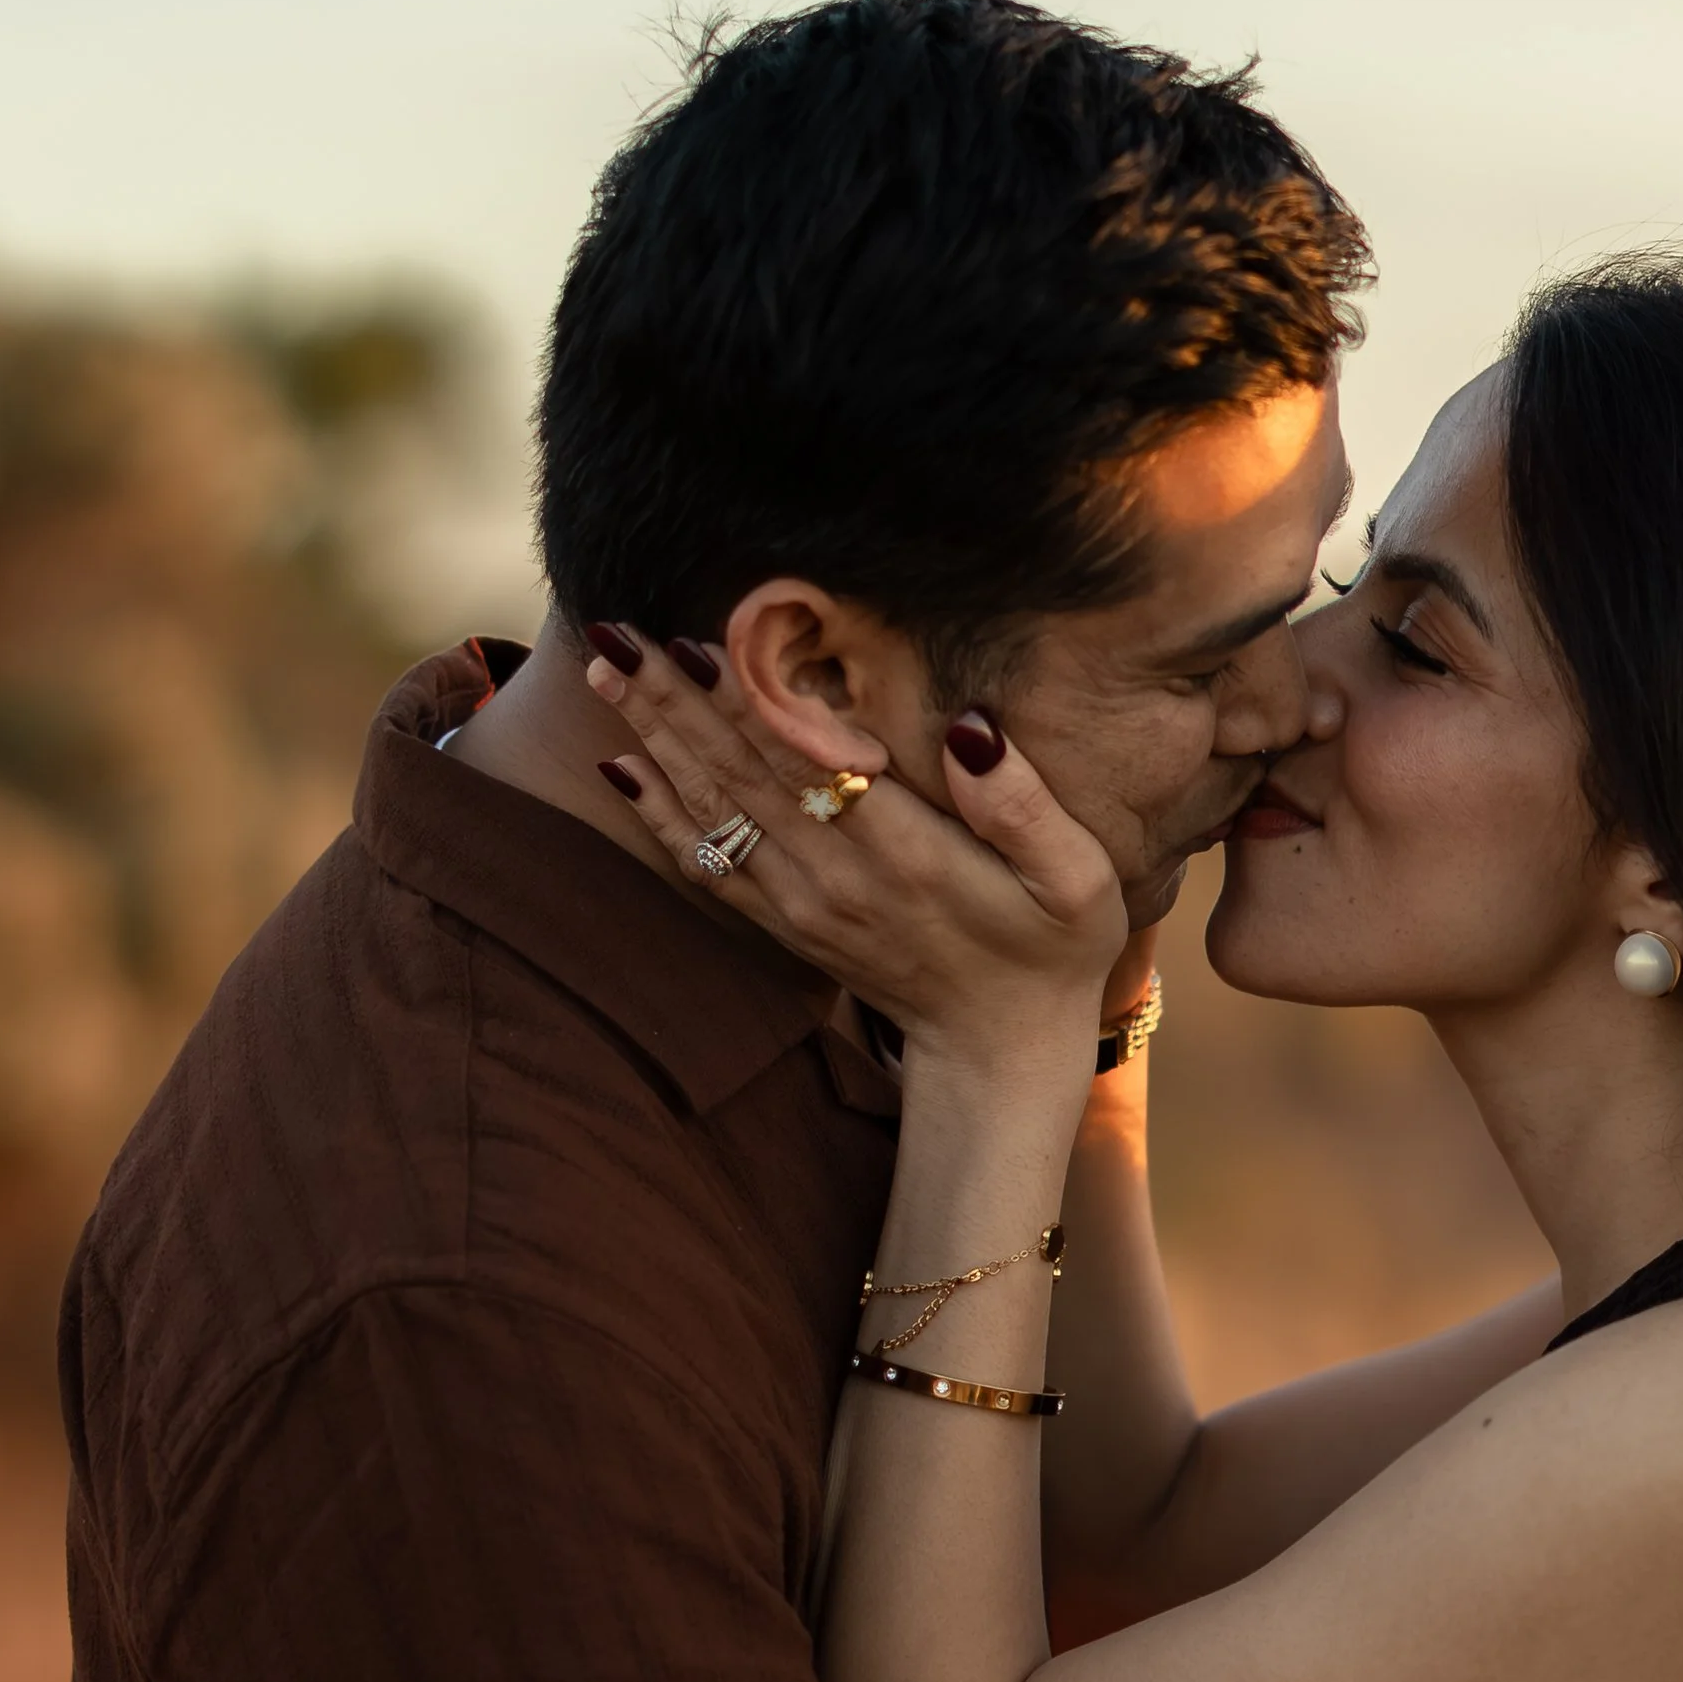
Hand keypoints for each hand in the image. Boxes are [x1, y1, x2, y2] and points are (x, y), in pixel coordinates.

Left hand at [590, 646, 1125, 1072]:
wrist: (999, 1050)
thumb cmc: (1052, 950)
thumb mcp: (1077, 882)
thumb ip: (1024, 807)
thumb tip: (971, 727)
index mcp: (906, 855)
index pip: (810, 761)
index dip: (750, 700)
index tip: (697, 638)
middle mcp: (838, 878)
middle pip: (742, 774)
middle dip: (675, 700)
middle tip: (617, 631)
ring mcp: (803, 906)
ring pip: (714, 811)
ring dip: (655, 739)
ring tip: (605, 671)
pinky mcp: (786, 926)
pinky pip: (709, 866)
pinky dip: (660, 816)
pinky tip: (620, 769)